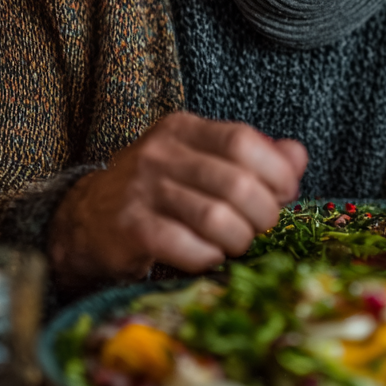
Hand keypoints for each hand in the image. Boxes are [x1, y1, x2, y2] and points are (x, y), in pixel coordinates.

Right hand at [49, 112, 307, 284]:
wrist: (88, 220)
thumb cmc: (162, 191)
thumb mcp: (204, 160)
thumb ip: (256, 156)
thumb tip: (297, 156)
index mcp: (183, 128)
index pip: (244, 140)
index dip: (275, 172)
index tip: (284, 194)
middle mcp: (160, 152)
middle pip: (237, 183)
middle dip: (263, 214)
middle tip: (260, 228)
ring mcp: (142, 189)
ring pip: (216, 218)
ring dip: (239, 240)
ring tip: (235, 244)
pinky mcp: (130, 228)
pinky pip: (187, 247)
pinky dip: (208, 257)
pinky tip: (206, 256)